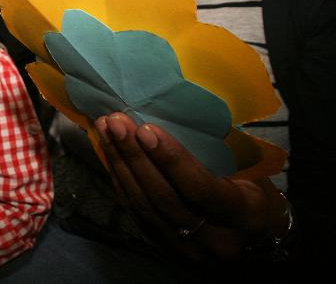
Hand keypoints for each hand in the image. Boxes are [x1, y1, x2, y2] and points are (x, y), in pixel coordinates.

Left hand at [94, 113, 289, 262]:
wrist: (259, 237)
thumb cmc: (256, 191)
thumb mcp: (252, 171)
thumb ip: (217, 155)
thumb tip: (173, 114)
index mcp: (246, 216)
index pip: (201, 189)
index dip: (170, 159)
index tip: (145, 129)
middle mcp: (216, 241)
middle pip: (164, 198)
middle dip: (135, 156)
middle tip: (115, 122)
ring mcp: (189, 251)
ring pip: (145, 207)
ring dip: (120, 165)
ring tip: (106, 131)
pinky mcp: (167, 250)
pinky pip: (137, 214)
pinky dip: (121, 182)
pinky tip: (110, 155)